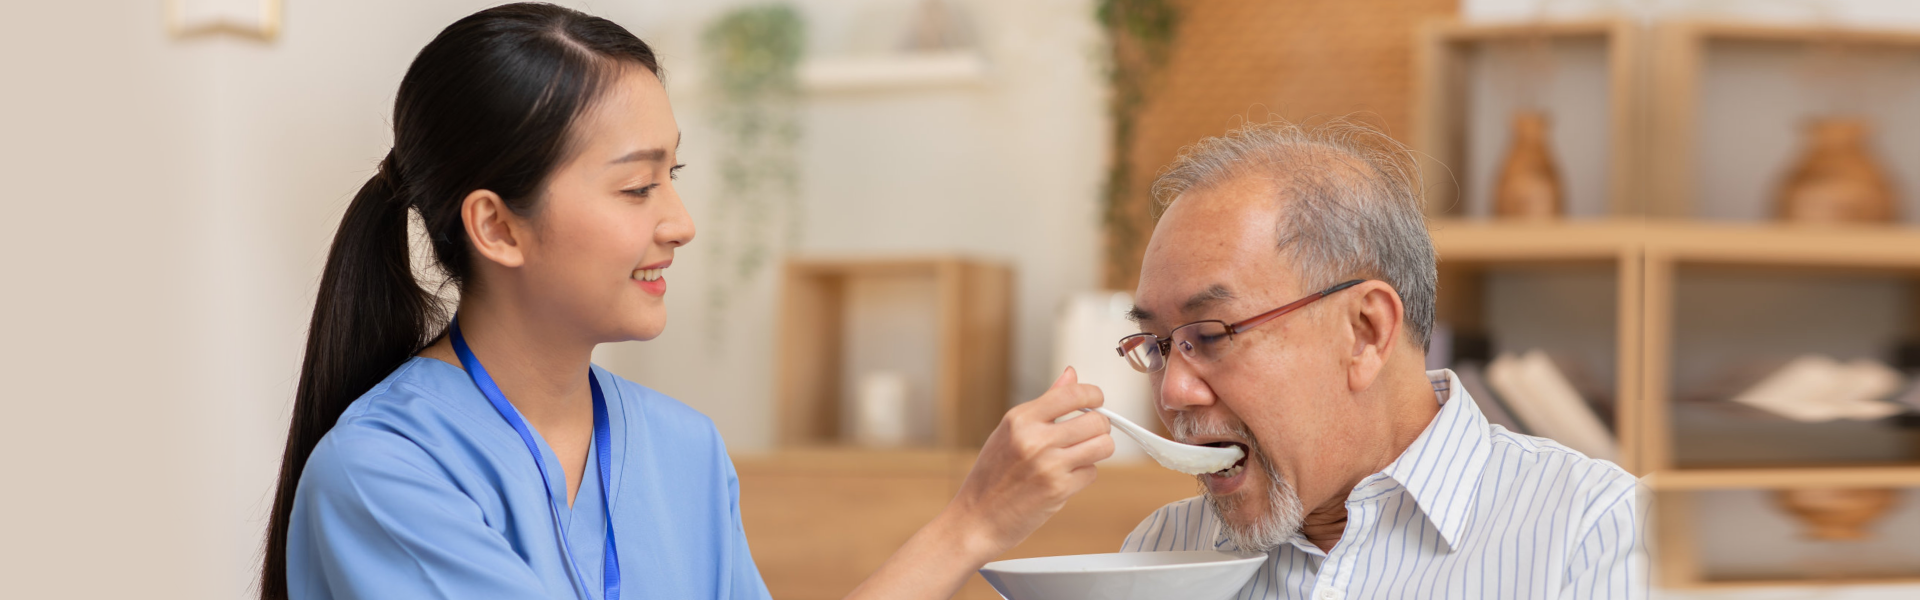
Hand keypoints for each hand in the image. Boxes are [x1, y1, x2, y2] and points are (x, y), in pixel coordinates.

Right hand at [842, 369, 1114, 599]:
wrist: (975, 519)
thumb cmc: (991, 476)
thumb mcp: (1009, 431)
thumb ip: (1045, 403)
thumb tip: (1071, 374)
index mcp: (1021, 418)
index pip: (1073, 393)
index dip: (1094, 396)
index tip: (1096, 401)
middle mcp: (1035, 438)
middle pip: (1097, 421)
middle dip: (1099, 428)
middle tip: (1088, 435)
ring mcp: (1048, 464)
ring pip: (1103, 446)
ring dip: (1097, 451)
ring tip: (1080, 455)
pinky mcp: (1059, 489)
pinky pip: (1092, 473)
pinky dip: (1083, 476)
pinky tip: (1064, 479)